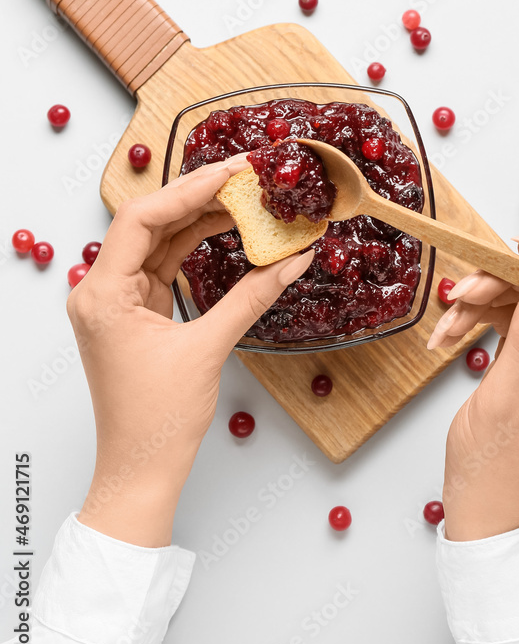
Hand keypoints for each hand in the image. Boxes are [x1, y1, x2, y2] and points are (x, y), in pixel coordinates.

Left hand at [67, 156, 313, 546]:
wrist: (140, 470)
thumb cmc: (159, 421)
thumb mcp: (208, 350)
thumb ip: (251, 297)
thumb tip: (294, 260)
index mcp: (102, 295)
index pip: (141, 220)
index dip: (188, 190)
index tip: (231, 173)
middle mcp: (100, 290)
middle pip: (148, 223)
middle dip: (197, 196)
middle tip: (244, 175)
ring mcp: (116, 300)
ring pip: (158, 240)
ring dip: (199, 218)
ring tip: (243, 196)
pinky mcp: (134, 311)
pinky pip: (163, 264)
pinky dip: (194, 246)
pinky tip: (226, 228)